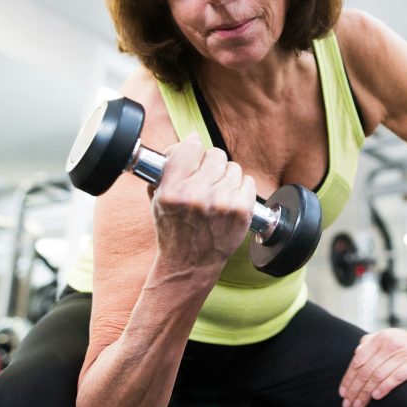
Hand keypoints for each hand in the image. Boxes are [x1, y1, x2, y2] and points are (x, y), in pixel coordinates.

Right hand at [151, 134, 255, 273]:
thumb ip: (169, 168)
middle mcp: (197, 195)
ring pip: (233, 168)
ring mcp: (222, 203)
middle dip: (210, 164)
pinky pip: (248, 182)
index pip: (192, 146)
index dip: (193, 149)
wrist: (190, 264)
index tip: (193, 155)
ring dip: (226, 177)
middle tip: (205, 179)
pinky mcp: (241, 211)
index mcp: (173, 190)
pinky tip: (229, 201)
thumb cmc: (173, 229)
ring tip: (216, 193)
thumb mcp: (158, 198)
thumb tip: (187, 142)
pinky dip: (240, 189)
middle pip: (216, 154)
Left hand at [338, 326, 406, 406]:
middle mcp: (390, 343)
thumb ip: (370, 344)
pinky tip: (376, 396)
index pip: (359, 360)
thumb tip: (355, 357)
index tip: (343, 393)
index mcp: (380, 338)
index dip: (349, 378)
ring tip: (359, 406)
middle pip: (366, 370)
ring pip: (378, 375)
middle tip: (348, 405)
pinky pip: (397, 376)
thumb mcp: (387, 338)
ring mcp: (404, 353)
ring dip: (366, 393)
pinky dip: (385, 387)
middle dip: (355, 390)